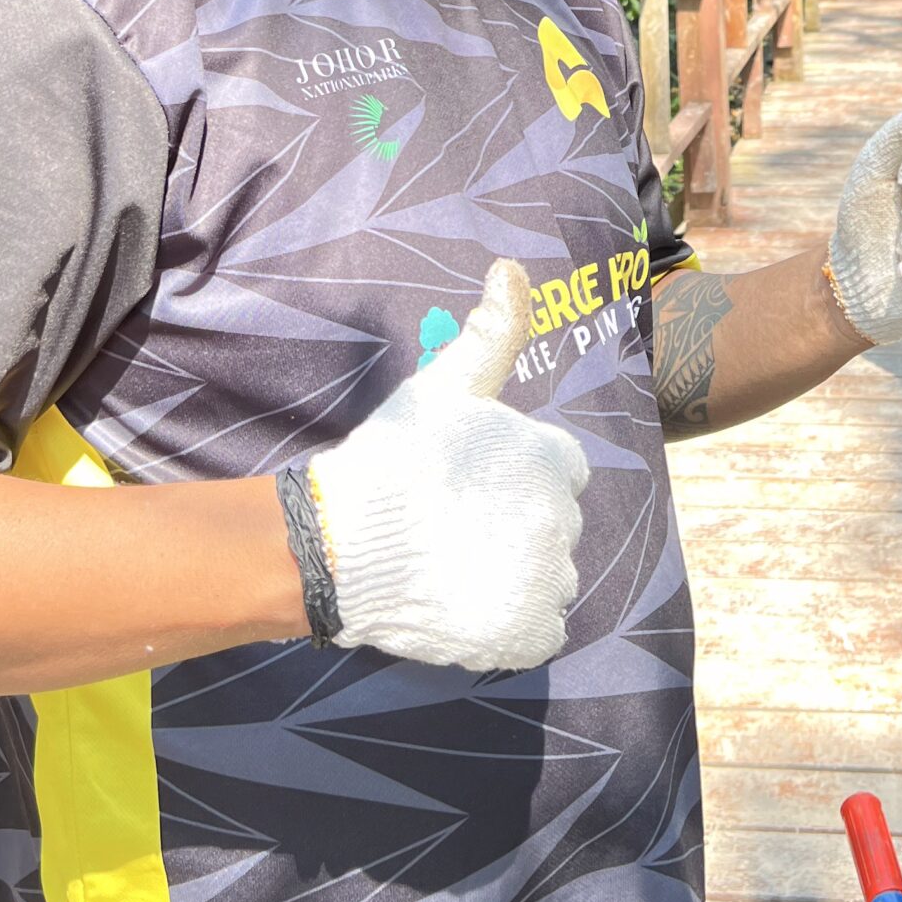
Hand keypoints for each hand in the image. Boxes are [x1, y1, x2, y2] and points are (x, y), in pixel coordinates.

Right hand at [304, 260, 588, 668]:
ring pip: (552, 576)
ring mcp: (546, 580)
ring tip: (456, 564)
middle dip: (517, 523)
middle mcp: (560, 518)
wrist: (340, 547)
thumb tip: (512, 268)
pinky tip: (466, 601)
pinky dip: (514, 621)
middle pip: (556, 524)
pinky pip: (545, 628)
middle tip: (455, 525)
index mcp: (551, 458)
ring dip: (519, 573)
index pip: (561, 470)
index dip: (517, 477)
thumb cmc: (392, 460)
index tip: (472, 484)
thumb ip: (492, 332)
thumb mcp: (444, 386)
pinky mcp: (529, 633)